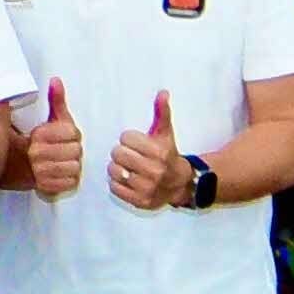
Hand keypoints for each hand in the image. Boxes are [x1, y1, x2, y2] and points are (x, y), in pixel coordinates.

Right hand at [19, 78, 84, 198]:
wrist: (10, 165)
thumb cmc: (33, 140)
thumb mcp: (45, 118)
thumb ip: (55, 100)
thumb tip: (57, 80)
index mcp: (39, 135)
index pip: (73, 132)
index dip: (71, 134)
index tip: (63, 135)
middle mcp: (38, 154)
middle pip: (76, 151)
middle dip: (72, 149)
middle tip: (63, 148)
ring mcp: (41, 172)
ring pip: (74, 167)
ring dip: (71, 165)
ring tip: (62, 160)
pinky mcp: (44, 187)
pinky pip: (70, 183)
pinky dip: (68, 179)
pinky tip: (60, 172)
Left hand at [106, 91, 189, 210]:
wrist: (180, 184)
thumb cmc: (167, 154)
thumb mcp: (165, 133)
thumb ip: (161, 112)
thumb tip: (162, 92)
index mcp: (160, 152)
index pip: (125, 138)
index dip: (128, 139)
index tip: (135, 143)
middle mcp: (155, 171)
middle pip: (117, 154)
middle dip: (121, 153)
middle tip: (129, 155)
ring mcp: (148, 188)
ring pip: (113, 171)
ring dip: (116, 168)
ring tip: (126, 167)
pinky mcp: (141, 201)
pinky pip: (115, 188)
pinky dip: (117, 183)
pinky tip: (127, 180)